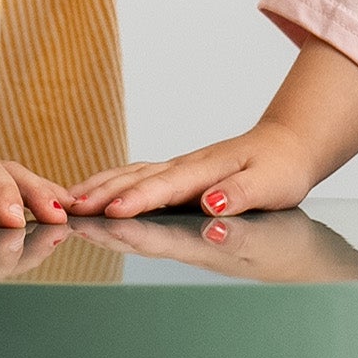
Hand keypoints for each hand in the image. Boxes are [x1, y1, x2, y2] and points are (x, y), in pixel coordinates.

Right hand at [69, 125, 318, 221]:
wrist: (289, 145)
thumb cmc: (281, 168)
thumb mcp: (271, 184)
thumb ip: (241, 194)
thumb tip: (212, 204)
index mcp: (206, 172)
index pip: (165, 188)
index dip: (138, 201)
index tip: (112, 212)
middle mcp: (186, 167)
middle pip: (137, 179)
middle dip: (102, 195)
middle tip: (69, 210)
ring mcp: (179, 168)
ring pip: (131, 174)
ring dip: (100, 187)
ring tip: (69, 203)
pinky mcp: (177, 174)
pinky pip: (137, 176)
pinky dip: (111, 182)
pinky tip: (94, 192)